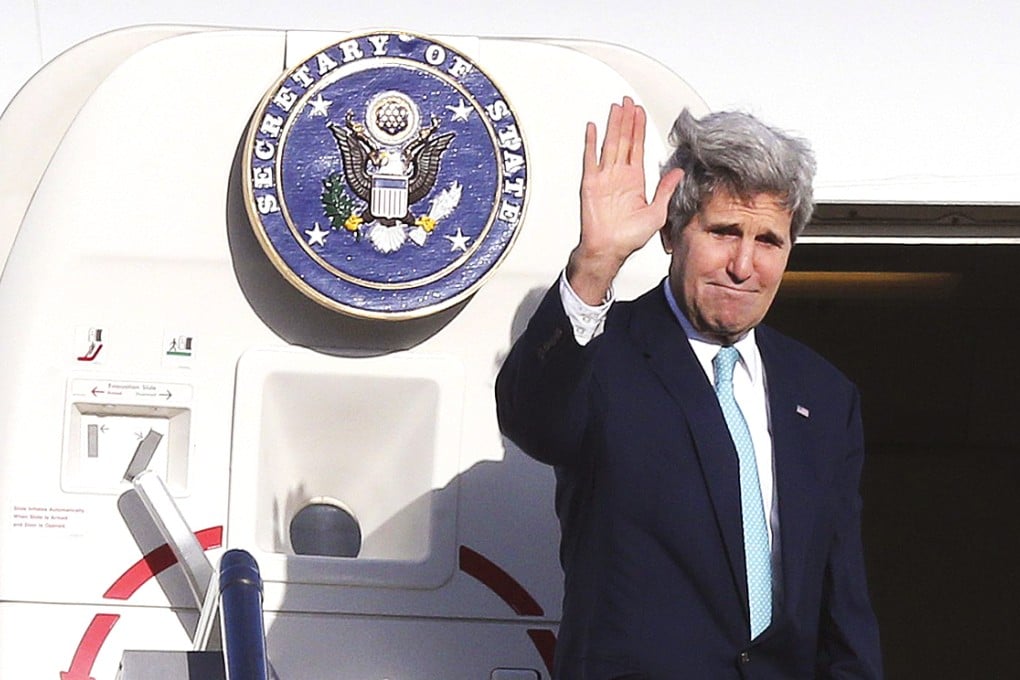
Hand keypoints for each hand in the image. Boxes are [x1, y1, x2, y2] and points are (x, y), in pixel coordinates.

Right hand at [567, 97, 683, 303]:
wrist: (608, 249)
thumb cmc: (628, 237)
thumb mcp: (656, 213)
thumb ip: (666, 190)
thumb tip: (679, 172)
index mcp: (634, 181)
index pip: (638, 147)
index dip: (639, 129)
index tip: (640, 112)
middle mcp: (619, 176)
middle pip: (624, 140)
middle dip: (627, 120)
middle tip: (628, 101)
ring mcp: (604, 178)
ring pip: (610, 144)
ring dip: (613, 125)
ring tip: (616, 107)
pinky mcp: (591, 184)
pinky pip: (591, 159)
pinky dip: (591, 143)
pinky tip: (593, 128)